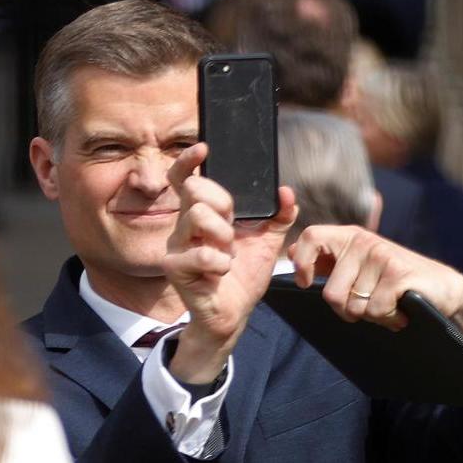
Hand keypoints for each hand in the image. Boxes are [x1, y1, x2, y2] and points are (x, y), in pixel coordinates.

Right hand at [162, 143, 297, 384]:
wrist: (234, 313)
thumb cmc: (243, 276)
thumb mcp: (269, 241)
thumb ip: (279, 215)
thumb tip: (286, 191)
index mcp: (203, 214)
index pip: (186, 178)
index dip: (189, 160)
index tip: (204, 148)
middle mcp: (184, 225)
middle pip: (193, 189)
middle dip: (221, 201)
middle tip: (232, 224)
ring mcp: (177, 246)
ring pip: (196, 216)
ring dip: (222, 234)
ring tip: (229, 251)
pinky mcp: (176, 268)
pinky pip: (200, 254)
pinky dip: (220, 263)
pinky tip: (222, 271)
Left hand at [287, 226, 462, 356]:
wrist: (446, 291)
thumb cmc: (396, 283)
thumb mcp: (359, 267)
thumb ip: (328, 260)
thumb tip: (290, 250)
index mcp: (350, 238)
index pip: (310, 237)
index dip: (301, 262)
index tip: (305, 283)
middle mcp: (364, 242)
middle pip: (330, 293)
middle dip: (347, 310)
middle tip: (370, 303)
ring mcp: (382, 256)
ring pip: (353, 307)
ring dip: (371, 315)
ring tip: (389, 303)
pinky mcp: (398, 274)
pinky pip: (374, 311)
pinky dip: (388, 318)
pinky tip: (401, 309)